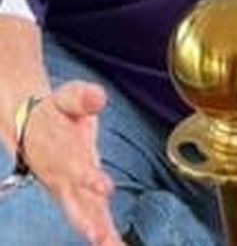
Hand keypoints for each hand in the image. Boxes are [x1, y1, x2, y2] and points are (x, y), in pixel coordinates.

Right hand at [21, 81, 121, 244]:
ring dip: (97, 231)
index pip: (76, 166)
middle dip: (89, 219)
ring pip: (83, 214)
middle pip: (76, 200)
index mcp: (62, 151)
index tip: (103, 187)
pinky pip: (92, 216)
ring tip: (110, 245)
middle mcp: (63, 176)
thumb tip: (97, 97)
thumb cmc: (56, 112)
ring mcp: (68, 189)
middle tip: (101, 236)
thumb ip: (84, 97)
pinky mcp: (76, 196)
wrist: (30, 127)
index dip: (88, 177)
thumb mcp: (68, 97)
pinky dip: (103, 233)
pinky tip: (114, 245)